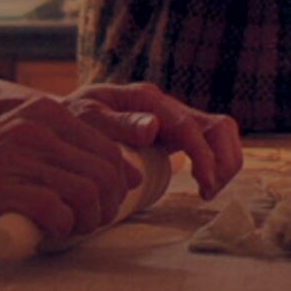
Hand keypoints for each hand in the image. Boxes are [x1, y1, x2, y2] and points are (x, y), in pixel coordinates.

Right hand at [0, 91, 156, 243]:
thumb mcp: (26, 139)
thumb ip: (69, 149)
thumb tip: (130, 173)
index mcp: (47, 113)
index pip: (108, 149)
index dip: (118, 183)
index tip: (108, 204)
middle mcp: (37, 129)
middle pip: (104, 173)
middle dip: (108, 205)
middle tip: (93, 223)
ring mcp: (18, 158)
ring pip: (86, 192)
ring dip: (88, 220)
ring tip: (75, 229)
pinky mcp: (0, 189)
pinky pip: (55, 211)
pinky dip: (62, 227)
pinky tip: (52, 231)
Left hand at [64, 81, 245, 199]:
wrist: (65, 116)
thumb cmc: (73, 119)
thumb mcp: (87, 118)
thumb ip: (118, 123)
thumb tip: (153, 128)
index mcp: (147, 99)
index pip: (189, 127)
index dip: (204, 156)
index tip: (205, 185)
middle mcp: (167, 106)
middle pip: (218, 126)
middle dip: (224, 160)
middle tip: (208, 191)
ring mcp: (174, 119)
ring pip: (221, 134)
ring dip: (225, 163)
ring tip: (207, 191)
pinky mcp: (175, 134)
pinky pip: (209, 144)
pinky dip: (216, 163)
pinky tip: (204, 184)